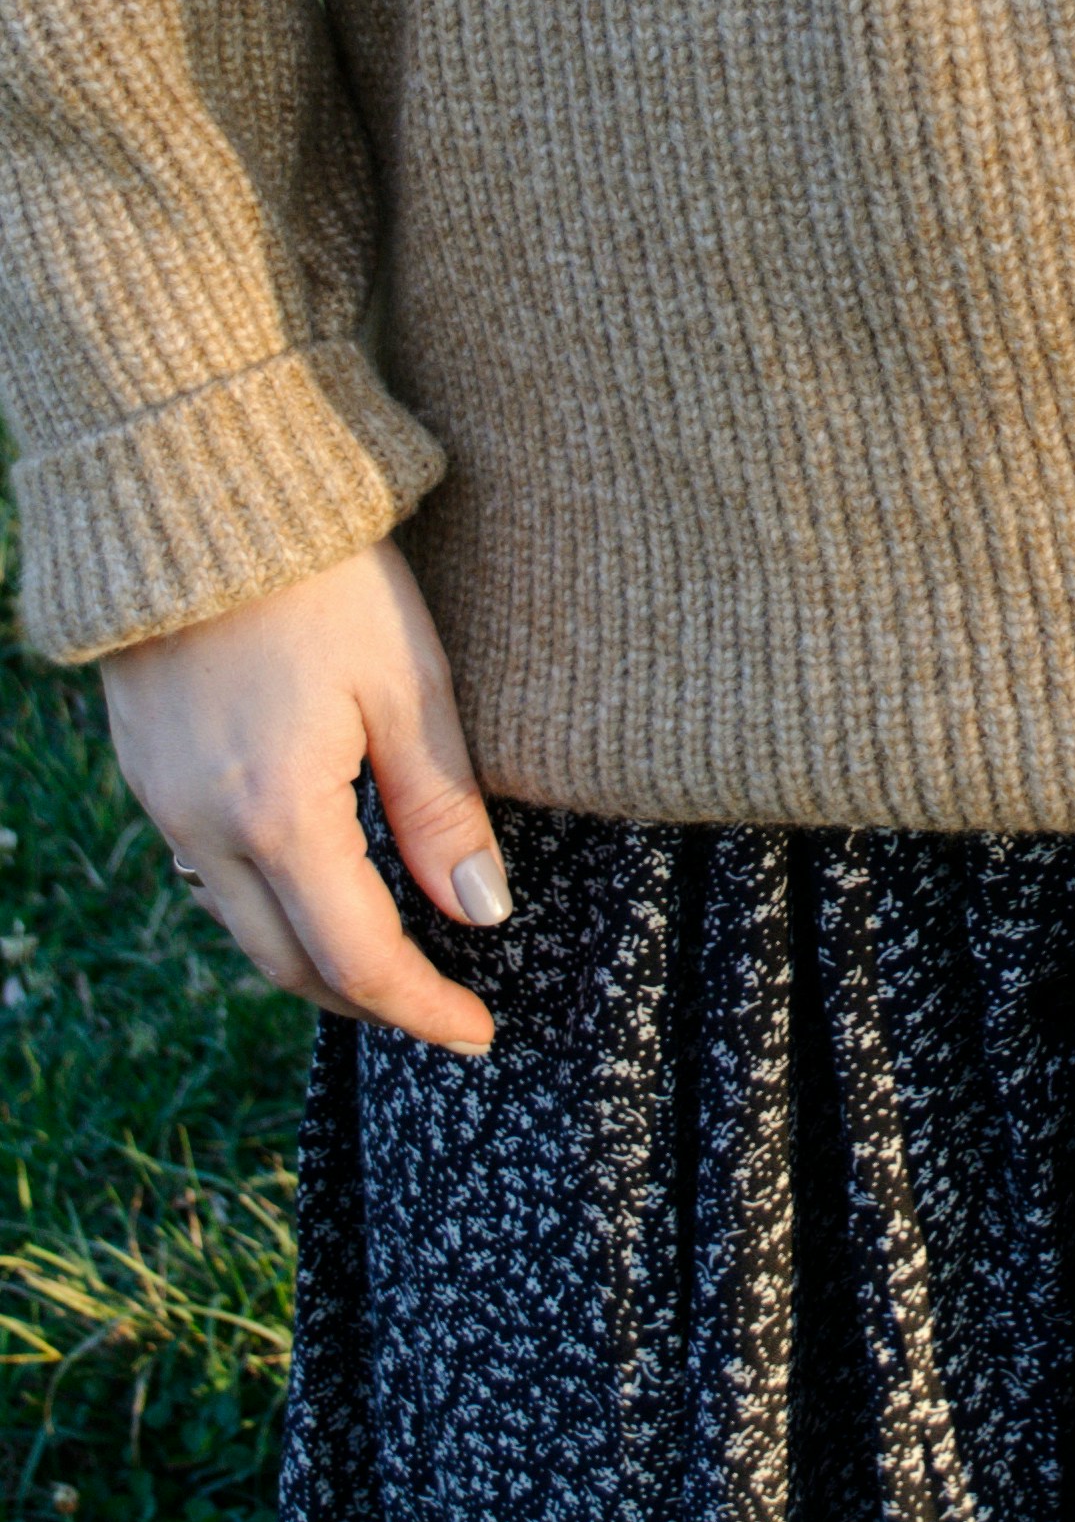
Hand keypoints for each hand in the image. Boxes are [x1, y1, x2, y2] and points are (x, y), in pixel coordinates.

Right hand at [99, 538, 506, 1053]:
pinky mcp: (146, 768)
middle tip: (442, 1006)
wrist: (198, 486)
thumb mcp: (408, 682)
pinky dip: (269, 900)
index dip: (422, 1008)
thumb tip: (482, 915)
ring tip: (392, 953)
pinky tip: (319, 879)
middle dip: (367, 1000)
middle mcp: (203, 826)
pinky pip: (209, 870)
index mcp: (277, 814)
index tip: (480, 1034)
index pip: (357, 959)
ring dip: (313, 955)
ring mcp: (162, 800)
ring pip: (240, 924)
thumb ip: (442, 807)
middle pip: (286, 964)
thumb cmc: (324, 576)